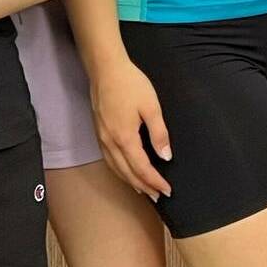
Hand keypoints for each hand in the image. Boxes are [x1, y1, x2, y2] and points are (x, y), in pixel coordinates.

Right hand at [89, 57, 174, 199]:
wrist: (105, 69)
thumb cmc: (131, 85)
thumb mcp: (151, 107)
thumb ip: (159, 133)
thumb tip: (165, 157)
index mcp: (124, 138)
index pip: (142, 168)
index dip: (155, 181)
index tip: (167, 191)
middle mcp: (110, 143)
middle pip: (127, 173)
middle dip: (144, 186)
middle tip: (158, 197)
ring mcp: (102, 139)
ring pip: (116, 169)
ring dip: (131, 181)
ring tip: (144, 190)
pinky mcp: (99, 133)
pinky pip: (109, 160)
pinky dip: (119, 171)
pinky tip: (126, 172)